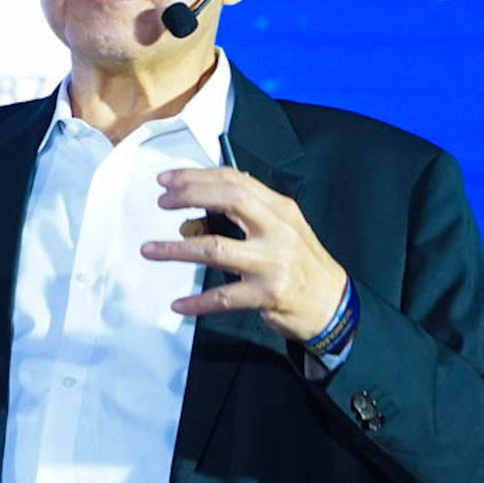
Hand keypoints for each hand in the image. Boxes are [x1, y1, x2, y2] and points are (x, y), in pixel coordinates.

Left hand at [141, 168, 347, 341]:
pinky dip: (197, 303)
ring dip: (176, 250)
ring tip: (149, 250)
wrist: (334, 305)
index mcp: (280, 209)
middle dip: (189, 196)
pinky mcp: (266, 296)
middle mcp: (277, 231)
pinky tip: (178, 304)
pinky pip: (223, 298)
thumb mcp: (285, 227)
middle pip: (228, 201)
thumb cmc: (302, 263)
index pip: (236, 181)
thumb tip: (202, 199)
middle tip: (160, 202)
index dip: (198, 177)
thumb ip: (251, 211)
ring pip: (215, 250)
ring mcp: (271, 264)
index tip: (168, 180)